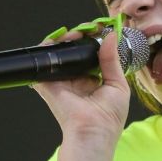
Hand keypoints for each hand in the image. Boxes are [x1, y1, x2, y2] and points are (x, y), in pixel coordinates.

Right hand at [30, 19, 130, 148]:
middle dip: (80, 37)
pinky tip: (59, 40)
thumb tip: (111, 37)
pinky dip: (48, 47)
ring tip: (75, 34)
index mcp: (93, 80)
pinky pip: (44, 61)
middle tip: (88, 29)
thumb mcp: (118, 84)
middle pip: (75, 51)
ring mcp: (61, 81)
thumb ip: (112, 60)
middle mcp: (76, 79)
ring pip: (60, 53)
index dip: (94, 40)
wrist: (93, 131)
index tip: (100, 28)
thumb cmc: (109, 116)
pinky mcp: (48, 83)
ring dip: (66, 39)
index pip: (91, 54)